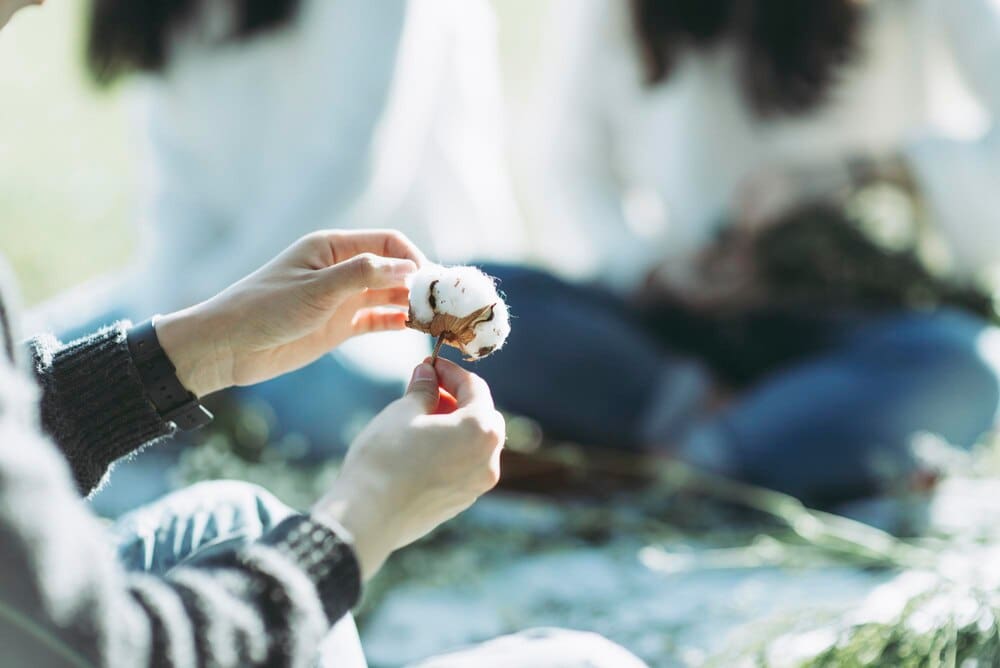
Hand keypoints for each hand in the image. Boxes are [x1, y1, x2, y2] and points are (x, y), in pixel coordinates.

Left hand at [154, 229, 424, 396]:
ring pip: (390, 297)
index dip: (414, 258)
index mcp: (333, 248)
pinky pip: (379, 320)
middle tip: (449, 303)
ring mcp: (343, 299)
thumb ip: (362, 276)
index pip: (388, 242)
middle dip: (422, 283)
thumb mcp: (315, 289)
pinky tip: (420, 332)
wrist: (229, 347)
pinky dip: (400, 323)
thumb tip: (407, 268)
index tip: (434, 282)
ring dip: (415, 306)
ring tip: (442, 319)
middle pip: (394, 269)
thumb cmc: (264, 308)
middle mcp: (342, 269)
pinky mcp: (340, 326)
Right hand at [311, 359, 504, 578]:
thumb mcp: (403, 412)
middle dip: (458, 399)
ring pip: (476, 443)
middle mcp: (488, 459)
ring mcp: (477, 484)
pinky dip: (452, 450)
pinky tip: (422, 447)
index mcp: (480, 429)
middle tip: (428, 390)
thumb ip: (423, 389)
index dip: (451, 372)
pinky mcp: (461, 502)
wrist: (368, 516)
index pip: (475, 387)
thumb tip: (428, 374)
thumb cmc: (385, 458)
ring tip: (422, 418)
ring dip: (456, 425)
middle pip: (484, 416)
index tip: (430, 366)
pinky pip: (465, 466)